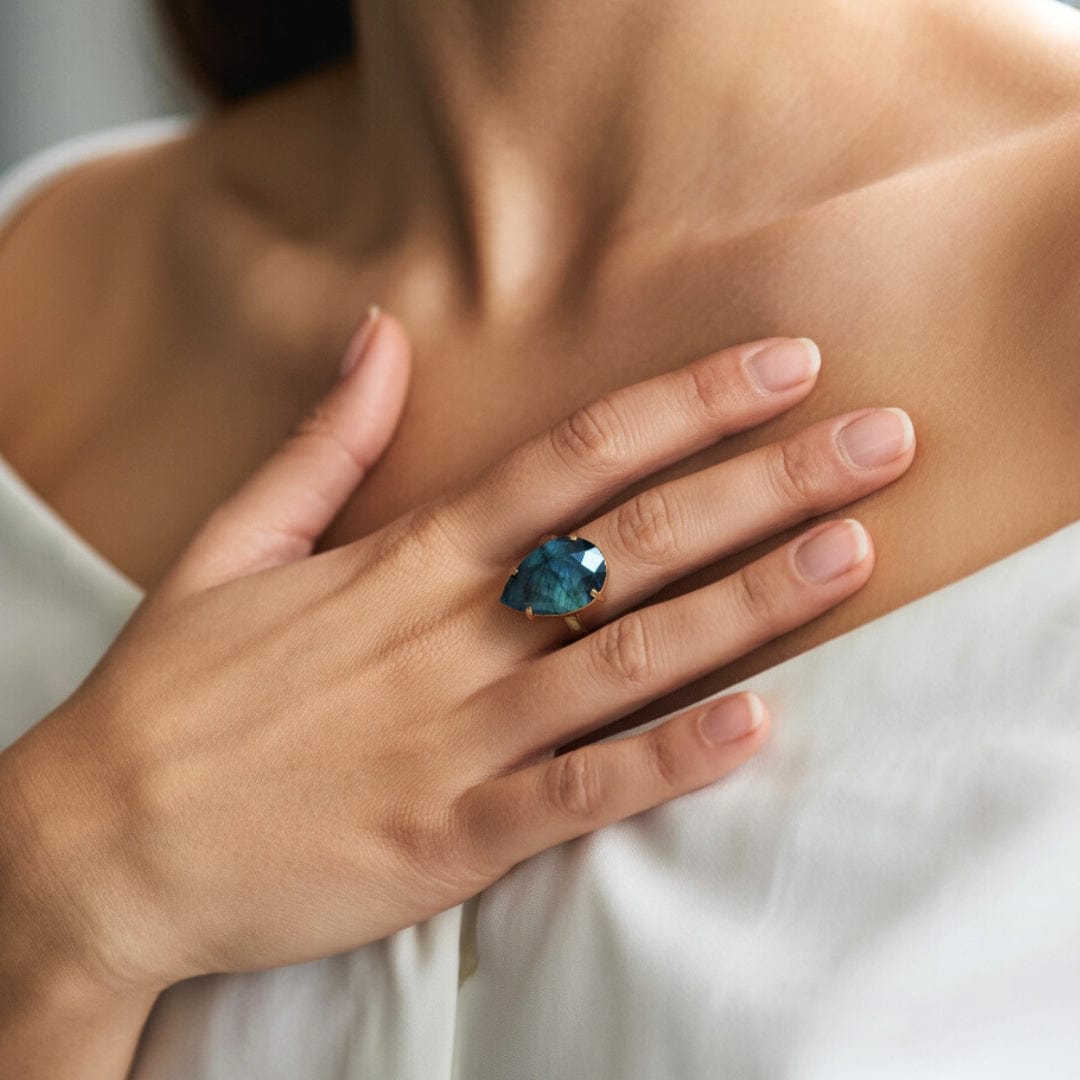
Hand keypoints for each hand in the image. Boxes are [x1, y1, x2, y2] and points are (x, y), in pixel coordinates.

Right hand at [1, 319, 914, 1005]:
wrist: (102, 846)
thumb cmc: (173, 694)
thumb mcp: (230, 546)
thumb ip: (322, 443)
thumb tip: (381, 337)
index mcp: (402, 563)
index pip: (571, 459)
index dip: (685, 405)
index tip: (782, 365)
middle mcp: (447, 639)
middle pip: (633, 543)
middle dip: (763, 484)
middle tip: (879, 441)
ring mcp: (455, 740)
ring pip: (629, 659)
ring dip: (751, 605)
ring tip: (852, 554)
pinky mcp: (450, 837)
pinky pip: (580, 793)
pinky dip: (668, 761)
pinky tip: (755, 724)